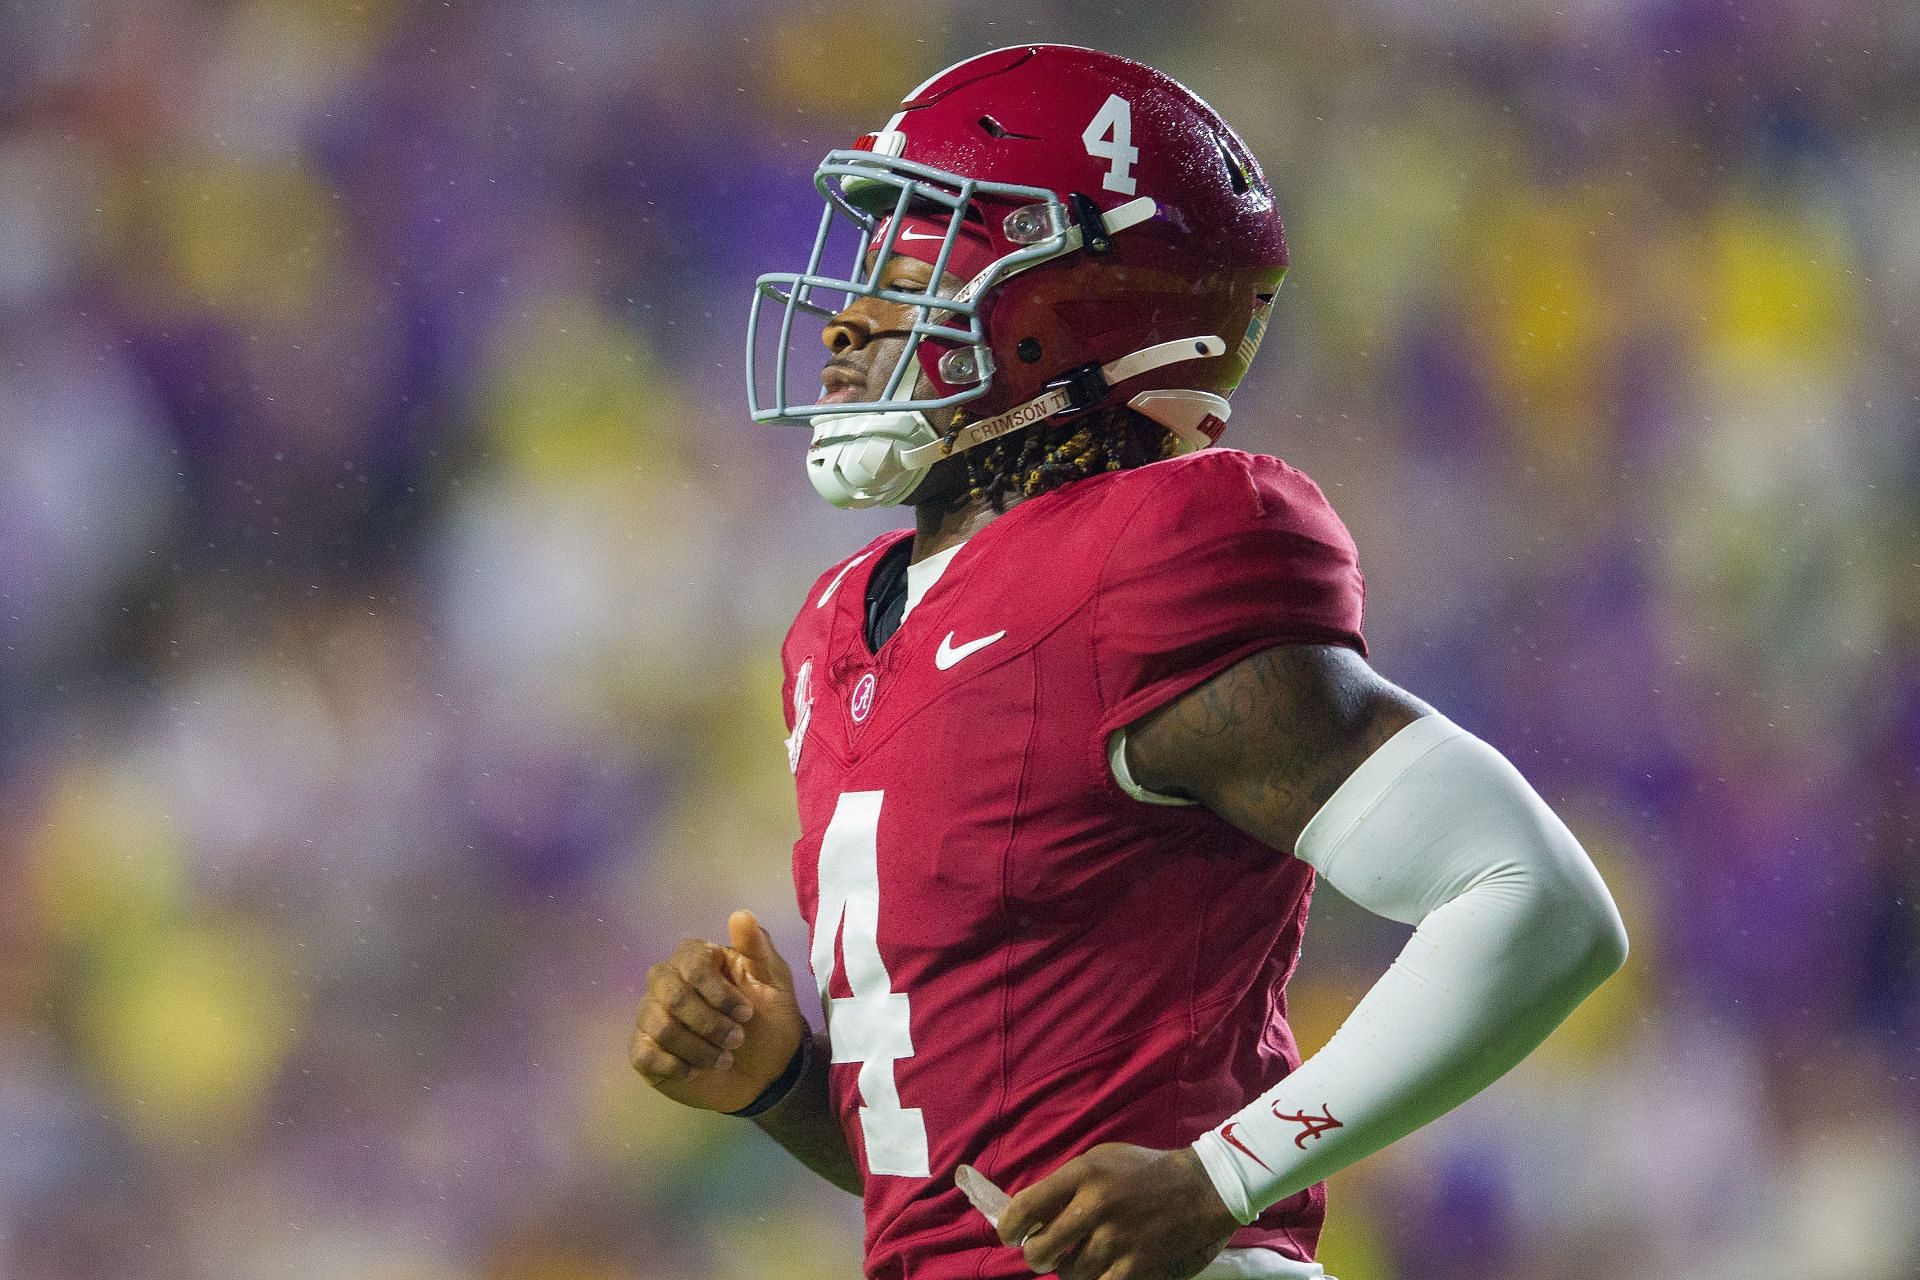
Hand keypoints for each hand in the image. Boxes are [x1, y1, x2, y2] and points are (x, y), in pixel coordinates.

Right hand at [629, 910, 807, 1113]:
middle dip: (709, 1024)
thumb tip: (740, 915)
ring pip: (660, 1027)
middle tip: (737, 1040)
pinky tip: (696, 1071)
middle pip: (673, 996)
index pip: (693, 966)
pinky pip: (644, 1054)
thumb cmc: (768, 1020)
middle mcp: (666, 981)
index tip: (747, 1014)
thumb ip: (757, 948)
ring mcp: (651, 1015)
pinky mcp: (644, 1050)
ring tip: (723, 1059)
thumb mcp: (774, 983)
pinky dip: (675, 1066)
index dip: (720, 993)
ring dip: (699, 1049)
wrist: (766, 1071)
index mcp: (696, 958)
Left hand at [997, 1143, 1240, 1279]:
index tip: (1009, 1235)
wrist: (1202, 1188)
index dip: (1008, 1228)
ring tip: (1081, 1256)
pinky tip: (1099, 1270)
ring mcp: (1116, 1239)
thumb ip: (1063, 1185)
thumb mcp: (1099, 1160)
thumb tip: (1028, 1214)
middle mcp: (1094, 1206)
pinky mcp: (1135, 1265)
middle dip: (1036, 1255)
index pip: (1025, 1207)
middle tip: (1043, 1252)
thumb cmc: (1142, 1171)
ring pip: (1067, 1274)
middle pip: (1039, 1250)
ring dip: (1068, 1270)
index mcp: (1082, 1174)